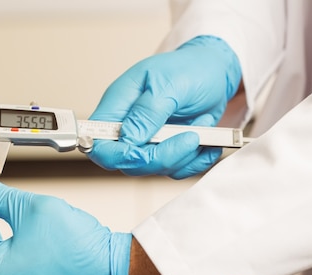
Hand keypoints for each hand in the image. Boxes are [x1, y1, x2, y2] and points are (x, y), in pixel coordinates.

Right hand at [88, 35, 241, 178]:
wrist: (214, 71)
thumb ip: (147, 112)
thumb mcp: (168, 83)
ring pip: (152, 169)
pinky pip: (174, 170)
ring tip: (200, 133)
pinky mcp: (165, 150)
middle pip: (126, 162)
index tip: (145, 153)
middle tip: (190, 138)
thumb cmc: (189, 68)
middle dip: (160, 158)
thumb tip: (128, 138)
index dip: (116, 155)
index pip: (97, 142)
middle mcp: (127, 126)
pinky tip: (206, 143)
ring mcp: (146, 141)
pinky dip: (194, 162)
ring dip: (181, 158)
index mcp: (118, 105)